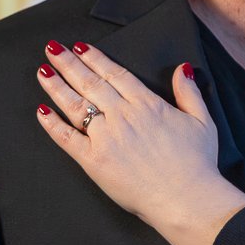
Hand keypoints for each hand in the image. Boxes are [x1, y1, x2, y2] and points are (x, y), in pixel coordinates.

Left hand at [35, 41, 244, 244]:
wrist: (183, 197)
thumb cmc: (196, 162)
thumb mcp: (202, 120)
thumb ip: (189, 93)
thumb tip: (182, 68)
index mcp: (147, 104)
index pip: (115, 74)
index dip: (96, 59)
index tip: (81, 47)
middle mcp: (122, 115)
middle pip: (91, 83)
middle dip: (69, 64)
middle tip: (52, 49)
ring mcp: (105, 137)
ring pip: (75, 106)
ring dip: (57, 87)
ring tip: (43, 72)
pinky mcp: (93, 161)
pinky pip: (67, 138)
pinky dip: (53, 124)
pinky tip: (42, 111)